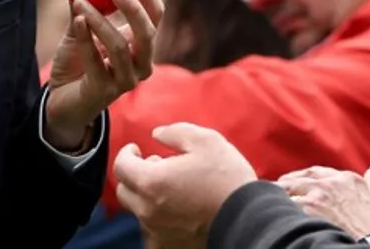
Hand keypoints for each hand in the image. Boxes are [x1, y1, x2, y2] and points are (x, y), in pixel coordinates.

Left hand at [43, 0, 162, 148]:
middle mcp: (141, 64)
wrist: (61, 98)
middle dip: (133, 9)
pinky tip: (77, 20)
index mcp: (141, 44)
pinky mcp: (105, 92)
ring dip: (100, 20)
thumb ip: (86, 6)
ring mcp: (126, 81)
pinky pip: (96, 61)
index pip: (155, 17)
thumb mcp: (81, 29)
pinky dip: (86, 38)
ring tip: (80, 3)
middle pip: (147, 33)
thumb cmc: (77, 61)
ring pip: (120, 47)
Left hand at [114, 123, 255, 248]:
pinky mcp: (169, 245)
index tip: (136, 149)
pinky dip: (157, 218)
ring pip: (138, 211)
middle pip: (124, 190)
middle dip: (135, 175)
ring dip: (146, 196)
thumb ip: (174, 132)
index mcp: (151, 182)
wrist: (249, 219)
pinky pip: (152, 230)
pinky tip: (175, 210)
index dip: (126, 153)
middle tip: (156, 166)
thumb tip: (156, 134)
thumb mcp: (204, 140)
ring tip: (171, 187)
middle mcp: (147, 210)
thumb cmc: (226, 177)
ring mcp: (157, 230)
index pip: (120, 166)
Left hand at [277, 166, 369, 237]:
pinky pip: (288, 205)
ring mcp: (318, 196)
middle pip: (299, 178)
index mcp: (347, 178)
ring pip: (289, 190)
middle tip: (277, 190)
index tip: (295, 181)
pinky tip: (277, 212)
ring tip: (271, 201)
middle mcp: (330, 183)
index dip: (303, 177)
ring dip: (281, 195)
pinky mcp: (310, 211)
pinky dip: (281, 208)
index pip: (316, 172)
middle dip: (288, 183)